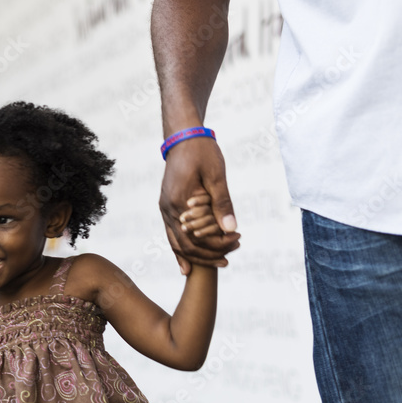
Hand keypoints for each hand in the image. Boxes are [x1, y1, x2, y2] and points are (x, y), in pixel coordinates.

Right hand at [160, 136, 239, 273]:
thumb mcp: (216, 176)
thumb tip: (231, 228)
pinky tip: (187, 263)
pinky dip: (180, 250)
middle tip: (229, 258)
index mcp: (178, 202)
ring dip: (196, 255)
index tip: (237, 239)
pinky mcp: (167, 207)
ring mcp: (164, 209)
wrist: (183, 138)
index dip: (217, 244)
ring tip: (217, 262)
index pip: (197, 236)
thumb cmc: (201, 153)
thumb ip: (222, 203)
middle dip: (208, 255)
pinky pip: (172, 235)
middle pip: (185, 245)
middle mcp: (167, 209)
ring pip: (176, 243)